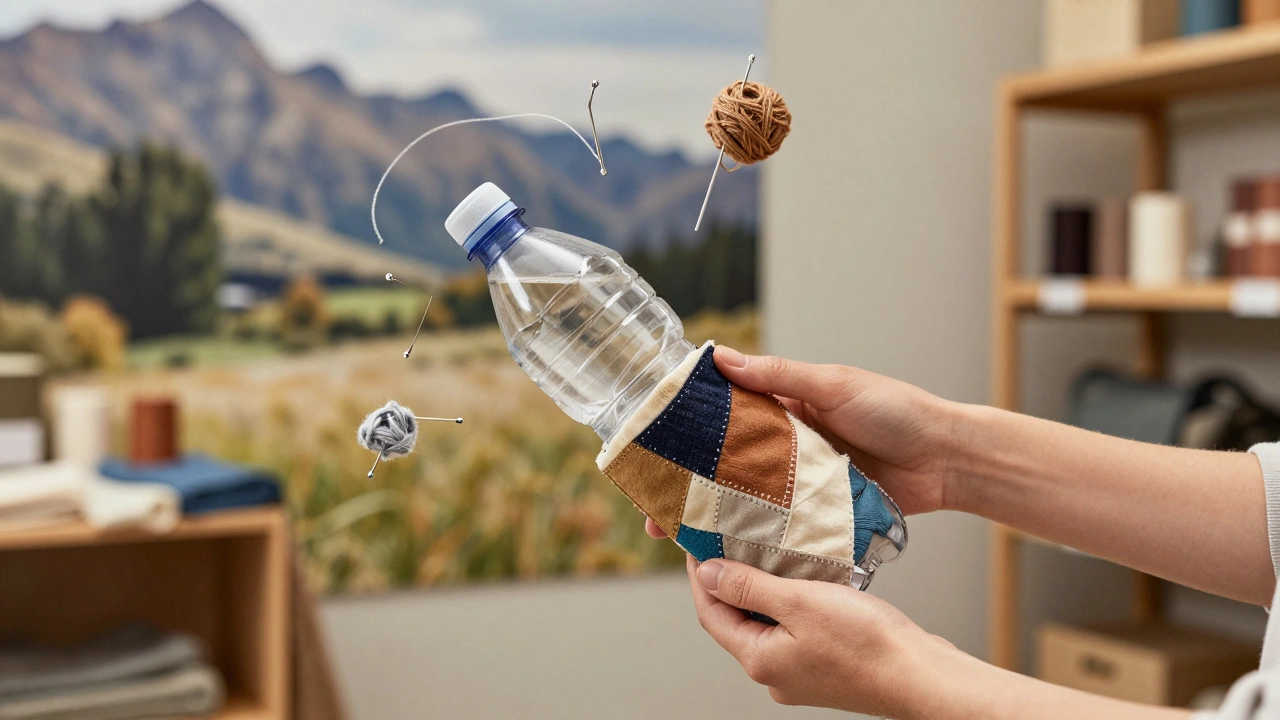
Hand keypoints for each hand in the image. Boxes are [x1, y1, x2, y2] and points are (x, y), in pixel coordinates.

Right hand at [644, 345, 959, 538]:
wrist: (949, 460)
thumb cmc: (898, 411)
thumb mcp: (835, 385)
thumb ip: (780, 375)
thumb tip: (721, 358)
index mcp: (787, 406)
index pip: (724, 415)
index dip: (687, 432)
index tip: (650, 449)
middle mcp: (788, 445)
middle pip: (726, 466)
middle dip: (688, 488)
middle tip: (654, 512)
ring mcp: (803, 482)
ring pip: (747, 500)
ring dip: (714, 518)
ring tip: (680, 539)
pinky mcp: (821, 512)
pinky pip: (781, 525)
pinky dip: (755, 538)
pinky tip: (729, 553)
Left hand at [684, 555, 969, 717]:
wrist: (922, 675)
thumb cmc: (866, 642)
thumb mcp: (798, 602)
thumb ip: (748, 588)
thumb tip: (707, 574)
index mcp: (758, 660)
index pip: (710, 613)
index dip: (701, 576)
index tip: (696, 542)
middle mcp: (774, 673)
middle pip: (735, 620)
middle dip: (730, 581)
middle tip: (728, 539)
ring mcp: (800, 674)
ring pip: (767, 624)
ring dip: (763, 590)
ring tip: (764, 552)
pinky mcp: (826, 667)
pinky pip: (794, 630)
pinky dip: (790, 604)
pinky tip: (803, 580)